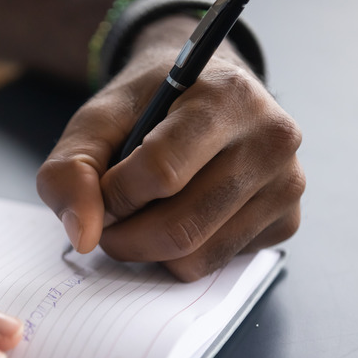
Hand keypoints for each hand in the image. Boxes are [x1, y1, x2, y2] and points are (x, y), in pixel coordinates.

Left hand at [37, 17, 304, 280]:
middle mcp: (271, 139)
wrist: (200, 93)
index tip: (100, 187)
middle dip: (125, 235)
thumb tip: (83, 236)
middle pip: (179, 229)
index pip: (159, 173)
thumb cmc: (146, 105)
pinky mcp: (287, 220)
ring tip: (140, 214)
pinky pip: (217, 264)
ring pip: (197, 257)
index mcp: (226, 97)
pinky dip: (182, 254)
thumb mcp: (96, 121)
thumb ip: (71, 170)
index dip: (113, 194)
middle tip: (110, 217)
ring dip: (148, 249)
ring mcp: (287, 183)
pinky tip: (179, 214)